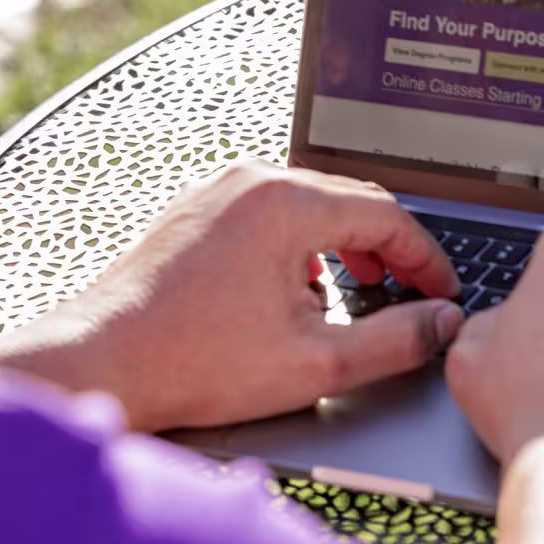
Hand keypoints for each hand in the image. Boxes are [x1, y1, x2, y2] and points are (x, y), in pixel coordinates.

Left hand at [0, 163, 464, 433]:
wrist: (102, 361)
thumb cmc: (192, 361)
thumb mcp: (316, 362)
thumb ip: (395, 341)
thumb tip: (440, 324)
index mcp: (286, 203)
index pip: (387, 216)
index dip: (427, 259)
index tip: (441, 295)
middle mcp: (250, 181)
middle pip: (348, 201)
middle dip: (388, 250)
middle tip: (411, 294)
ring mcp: (216, 193)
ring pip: (306, 206)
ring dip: (343, 246)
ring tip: (360, 293)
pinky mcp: (193, 214)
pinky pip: (266, 215)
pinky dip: (299, 246)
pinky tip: (296, 294)